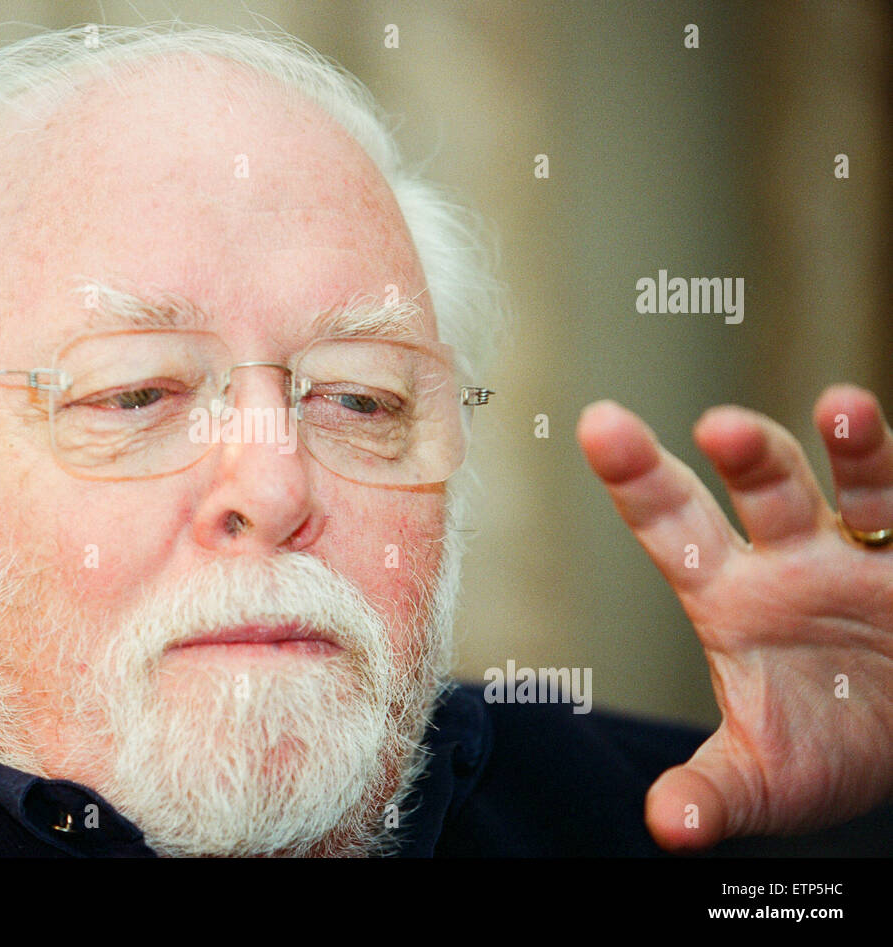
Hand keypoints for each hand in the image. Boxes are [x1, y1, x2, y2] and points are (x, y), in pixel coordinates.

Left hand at [576, 384, 892, 851]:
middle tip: (718, 427)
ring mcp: (869, 552)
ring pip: (859, 486)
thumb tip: (668, 828)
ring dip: (855, 448)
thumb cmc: (823, 747)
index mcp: (731, 595)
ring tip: (844, 410)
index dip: (637, 476)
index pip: (673, 526)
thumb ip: (712, 794)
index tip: (600, 423)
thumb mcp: (763, 779)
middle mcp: (796, 556)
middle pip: (764, 489)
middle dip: (746, 453)